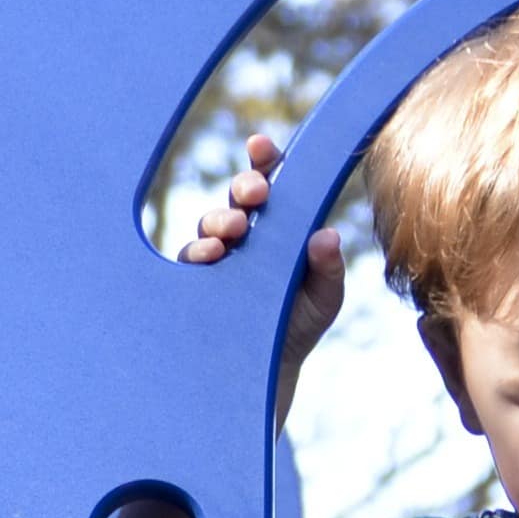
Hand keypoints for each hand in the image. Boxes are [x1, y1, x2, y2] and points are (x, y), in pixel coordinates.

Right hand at [178, 131, 346, 409]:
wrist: (270, 371)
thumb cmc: (299, 324)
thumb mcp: (324, 297)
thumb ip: (329, 268)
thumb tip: (327, 235)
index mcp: (277, 225)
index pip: (270, 183)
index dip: (265, 161)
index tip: (261, 147)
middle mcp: (244, 235)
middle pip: (237, 197)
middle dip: (244, 188)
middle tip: (255, 193)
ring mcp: (216, 258)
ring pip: (209, 225)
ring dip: (219, 221)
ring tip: (232, 230)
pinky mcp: (195, 284)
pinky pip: (189, 260)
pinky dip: (199, 253)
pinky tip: (211, 256)